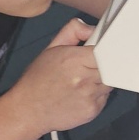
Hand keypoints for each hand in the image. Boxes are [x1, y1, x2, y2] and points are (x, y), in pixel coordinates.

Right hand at [8, 18, 110, 133]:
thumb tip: (91, 29)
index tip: (98, 52)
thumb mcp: (51, 48)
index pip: (105, 50)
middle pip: (110, 66)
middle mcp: (84, 78)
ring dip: (99, 81)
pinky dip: (96, 96)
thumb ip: (72, 31)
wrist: (28, 110)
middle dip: (100, 65)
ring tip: (81, 83)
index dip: (102, 51)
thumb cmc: (37, 80)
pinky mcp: (92, 110)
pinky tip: (80, 95)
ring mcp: (89, 96)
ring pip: (109, 83)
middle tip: (86, 68)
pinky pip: (104, 98)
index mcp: (74, 59)